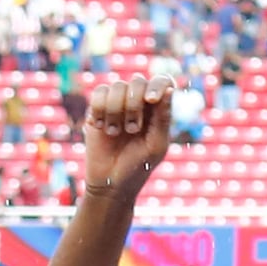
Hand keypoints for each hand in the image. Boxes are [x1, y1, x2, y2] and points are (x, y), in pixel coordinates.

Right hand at [76, 73, 175, 200]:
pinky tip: (101, 127)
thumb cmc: (138, 167)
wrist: (110, 184)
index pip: (162, 81)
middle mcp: (138, 102)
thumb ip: (163, 118)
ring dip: (115, 110)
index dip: (157, 85)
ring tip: (115, 133)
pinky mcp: (97, 109)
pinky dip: (99, 109)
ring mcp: (117, 103)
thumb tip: (169, 89)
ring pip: (117, 86)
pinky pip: (99, 93)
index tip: (151, 100)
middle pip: (137, 82)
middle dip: (133, 105)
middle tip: (132, 130)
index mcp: (157, 109)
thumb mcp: (156, 145)